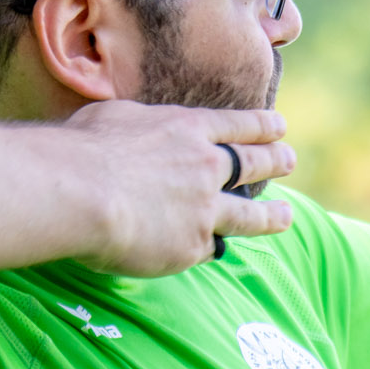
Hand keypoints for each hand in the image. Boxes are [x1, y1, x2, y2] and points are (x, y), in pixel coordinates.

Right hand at [67, 101, 296, 275]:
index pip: (238, 125)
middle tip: (290, 160)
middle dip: (276, 161)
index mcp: (188, 129)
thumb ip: (138, 126)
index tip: (279, 127)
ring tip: (286, 215)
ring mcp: (204, 209)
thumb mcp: (115, 117)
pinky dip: (211, 247)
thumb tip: (134, 128)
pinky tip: (216, 251)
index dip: (261, 127)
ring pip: (250, 214)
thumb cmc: (81, 149)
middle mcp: (205, 167)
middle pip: (254, 164)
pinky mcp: (192, 246)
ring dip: (271, 215)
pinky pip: (209, 248)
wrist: (79, 193)